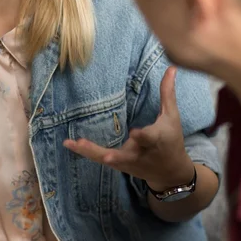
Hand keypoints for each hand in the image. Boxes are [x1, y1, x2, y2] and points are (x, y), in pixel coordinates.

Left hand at [64, 67, 193, 189]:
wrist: (170, 172)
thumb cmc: (172, 140)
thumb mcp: (171, 117)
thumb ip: (167, 93)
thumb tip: (172, 68)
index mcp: (156, 140)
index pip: (148, 139)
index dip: (142, 137)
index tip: (134, 132)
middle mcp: (140, 153)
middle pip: (125, 155)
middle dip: (115, 156)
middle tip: (106, 157)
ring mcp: (128, 161)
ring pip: (108, 158)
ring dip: (90, 152)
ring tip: (73, 143)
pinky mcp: (118, 165)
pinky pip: (99, 158)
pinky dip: (85, 152)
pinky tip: (69, 143)